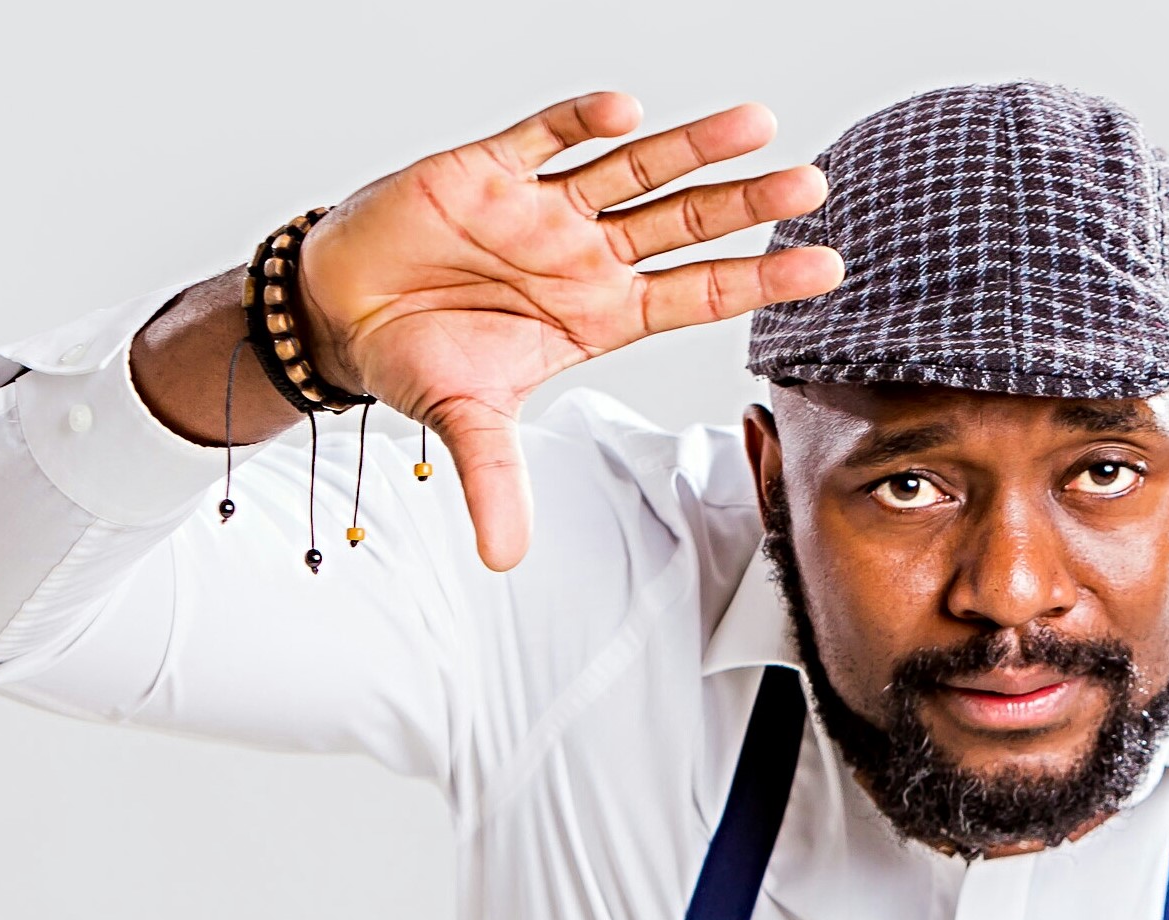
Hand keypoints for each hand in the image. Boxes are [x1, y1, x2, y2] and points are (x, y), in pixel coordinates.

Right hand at [297, 93, 842, 569]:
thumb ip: (494, 481)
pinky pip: (544, 137)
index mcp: (598, 314)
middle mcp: (584, 256)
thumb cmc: (418, 356)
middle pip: (683, 224)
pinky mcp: (487, 170)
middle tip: (813, 185)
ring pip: (634, 171)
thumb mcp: (463, 421)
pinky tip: (624, 111)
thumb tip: (503, 560)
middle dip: (746, 205)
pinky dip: (581, 122)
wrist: (342, 311)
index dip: (758, 281)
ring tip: (756, 124)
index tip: (827, 268)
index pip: (696, 294)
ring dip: (692, 148)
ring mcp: (542, 209)